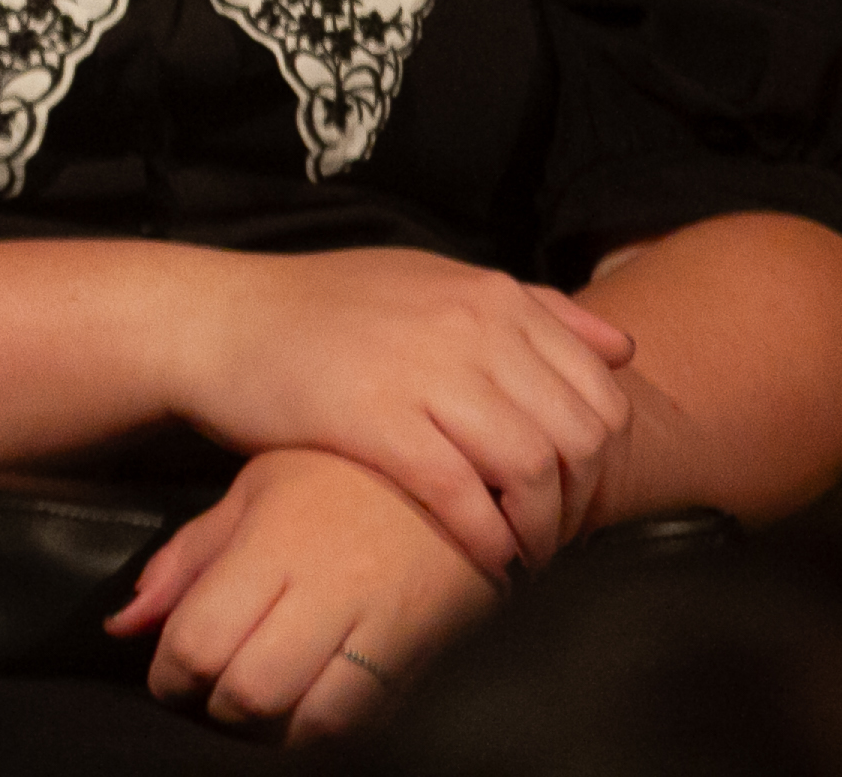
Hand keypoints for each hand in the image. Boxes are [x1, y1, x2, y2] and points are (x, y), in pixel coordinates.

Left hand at [109, 447, 495, 743]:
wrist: (459, 469)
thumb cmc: (342, 471)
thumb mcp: (254, 492)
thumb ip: (186, 560)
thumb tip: (123, 624)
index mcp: (272, 541)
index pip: (199, 639)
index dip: (170, 675)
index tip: (167, 673)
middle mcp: (325, 588)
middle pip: (248, 690)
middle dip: (210, 709)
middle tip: (202, 694)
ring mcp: (376, 625)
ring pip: (304, 720)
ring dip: (264, 729)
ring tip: (250, 704)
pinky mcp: (414, 654)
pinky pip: (358, 720)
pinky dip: (316, 729)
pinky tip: (300, 705)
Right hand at [167, 248, 634, 572]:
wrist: (222, 321)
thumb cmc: (323, 310)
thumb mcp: (430, 282)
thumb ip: (527, 309)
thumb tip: (620, 350)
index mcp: (491, 295)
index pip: (600, 391)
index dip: (603, 459)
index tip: (575, 492)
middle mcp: (470, 327)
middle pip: (579, 438)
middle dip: (579, 502)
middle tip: (552, 533)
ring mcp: (425, 373)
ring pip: (533, 471)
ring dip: (539, 530)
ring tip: (522, 554)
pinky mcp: (378, 423)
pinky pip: (465, 497)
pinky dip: (486, 541)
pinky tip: (481, 559)